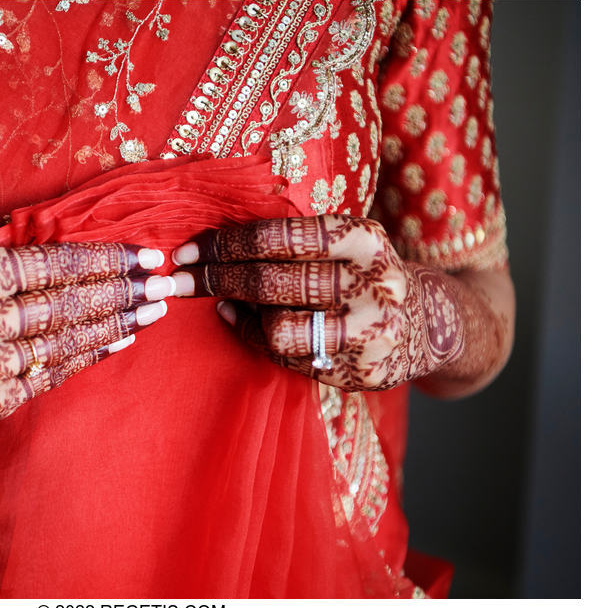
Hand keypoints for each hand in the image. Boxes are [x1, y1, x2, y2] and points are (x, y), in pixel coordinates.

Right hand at [0, 243, 171, 425]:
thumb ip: (13, 268)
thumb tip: (87, 262)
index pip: (54, 264)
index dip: (106, 258)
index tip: (146, 253)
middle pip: (68, 303)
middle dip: (124, 290)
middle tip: (167, 282)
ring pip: (66, 341)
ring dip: (116, 323)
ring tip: (153, 309)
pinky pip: (50, 376)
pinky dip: (87, 357)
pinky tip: (119, 341)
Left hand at [169, 216, 465, 390]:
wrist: (429, 326)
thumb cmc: (361, 276)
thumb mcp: (344, 245)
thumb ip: (292, 243)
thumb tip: (209, 247)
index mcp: (364, 239)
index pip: (281, 237)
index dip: (227, 244)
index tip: (188, 250)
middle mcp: (373, 283)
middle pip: (273, 282)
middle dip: (215, 279)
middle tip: (178, 280)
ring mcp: (370, 331)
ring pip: (278, 327)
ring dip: (238, 313)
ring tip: (221, 302)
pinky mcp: (363, 370)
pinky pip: (290, 358)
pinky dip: (258, 340)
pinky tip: (246, 324)